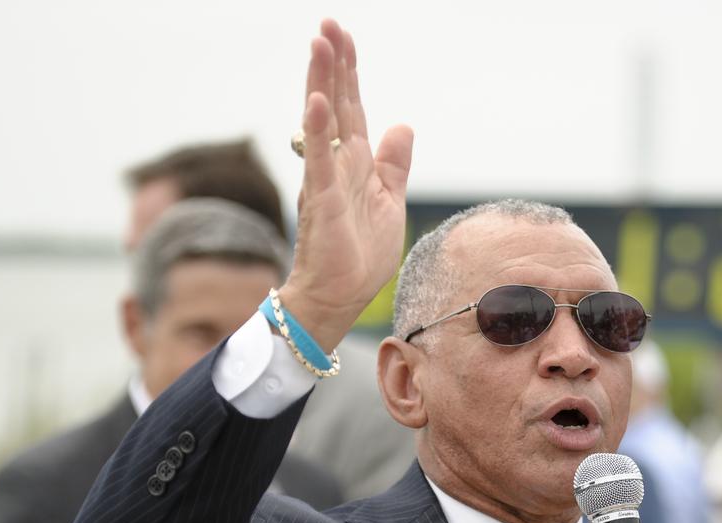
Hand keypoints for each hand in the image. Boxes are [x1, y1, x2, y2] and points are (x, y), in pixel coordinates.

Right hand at [280, 19, 413, 351]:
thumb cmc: (360, 255)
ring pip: (324, 122)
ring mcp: (326, 181)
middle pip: (337, 104)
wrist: (340, 296)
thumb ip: (394, 164)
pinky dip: (318, 132)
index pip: (353, 109)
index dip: (349, 73)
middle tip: (328, 25)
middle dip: (333, 64)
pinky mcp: (321, 203)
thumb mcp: (389, 202)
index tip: (344, 37)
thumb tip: (404, 125)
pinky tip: (317, 102)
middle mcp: (337, 165)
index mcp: (355, 164)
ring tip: (319, 44)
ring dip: (321, 83)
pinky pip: (319, 162)